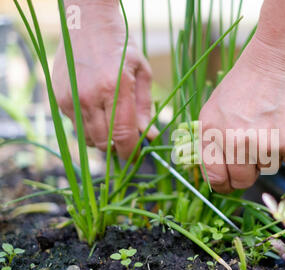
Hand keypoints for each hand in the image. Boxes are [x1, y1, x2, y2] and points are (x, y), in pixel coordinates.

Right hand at [52, 1, 156, 158]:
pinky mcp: (58, 98)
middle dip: (117, 147)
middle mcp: (89, 97)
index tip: (136, 155)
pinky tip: (96, 109)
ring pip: (87, 138)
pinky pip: (75, 125)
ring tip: (112, 123)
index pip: (123, 136)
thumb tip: (150, 137)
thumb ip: (144, 108)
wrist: (87, 23)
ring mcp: (70, 98)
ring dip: (102, 139)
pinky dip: (88, 126)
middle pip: (103, 142)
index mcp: (115, 89)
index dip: (131, 152)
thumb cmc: (120, 45)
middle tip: (127, 141)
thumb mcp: (141, 72)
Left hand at [199, 37, 284, 192]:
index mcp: (212, 132)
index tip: (232, 182)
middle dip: (250, 171)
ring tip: (274, 123)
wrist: (283, 57)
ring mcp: (264, 144)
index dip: (226, 183)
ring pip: (269, 168)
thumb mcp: (217, 108)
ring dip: (273, 153)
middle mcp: (235, 142)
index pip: (216, 177)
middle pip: (243, 181)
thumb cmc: (250, 81)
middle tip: (258, 149)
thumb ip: (214, 140)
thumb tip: (218, 174)